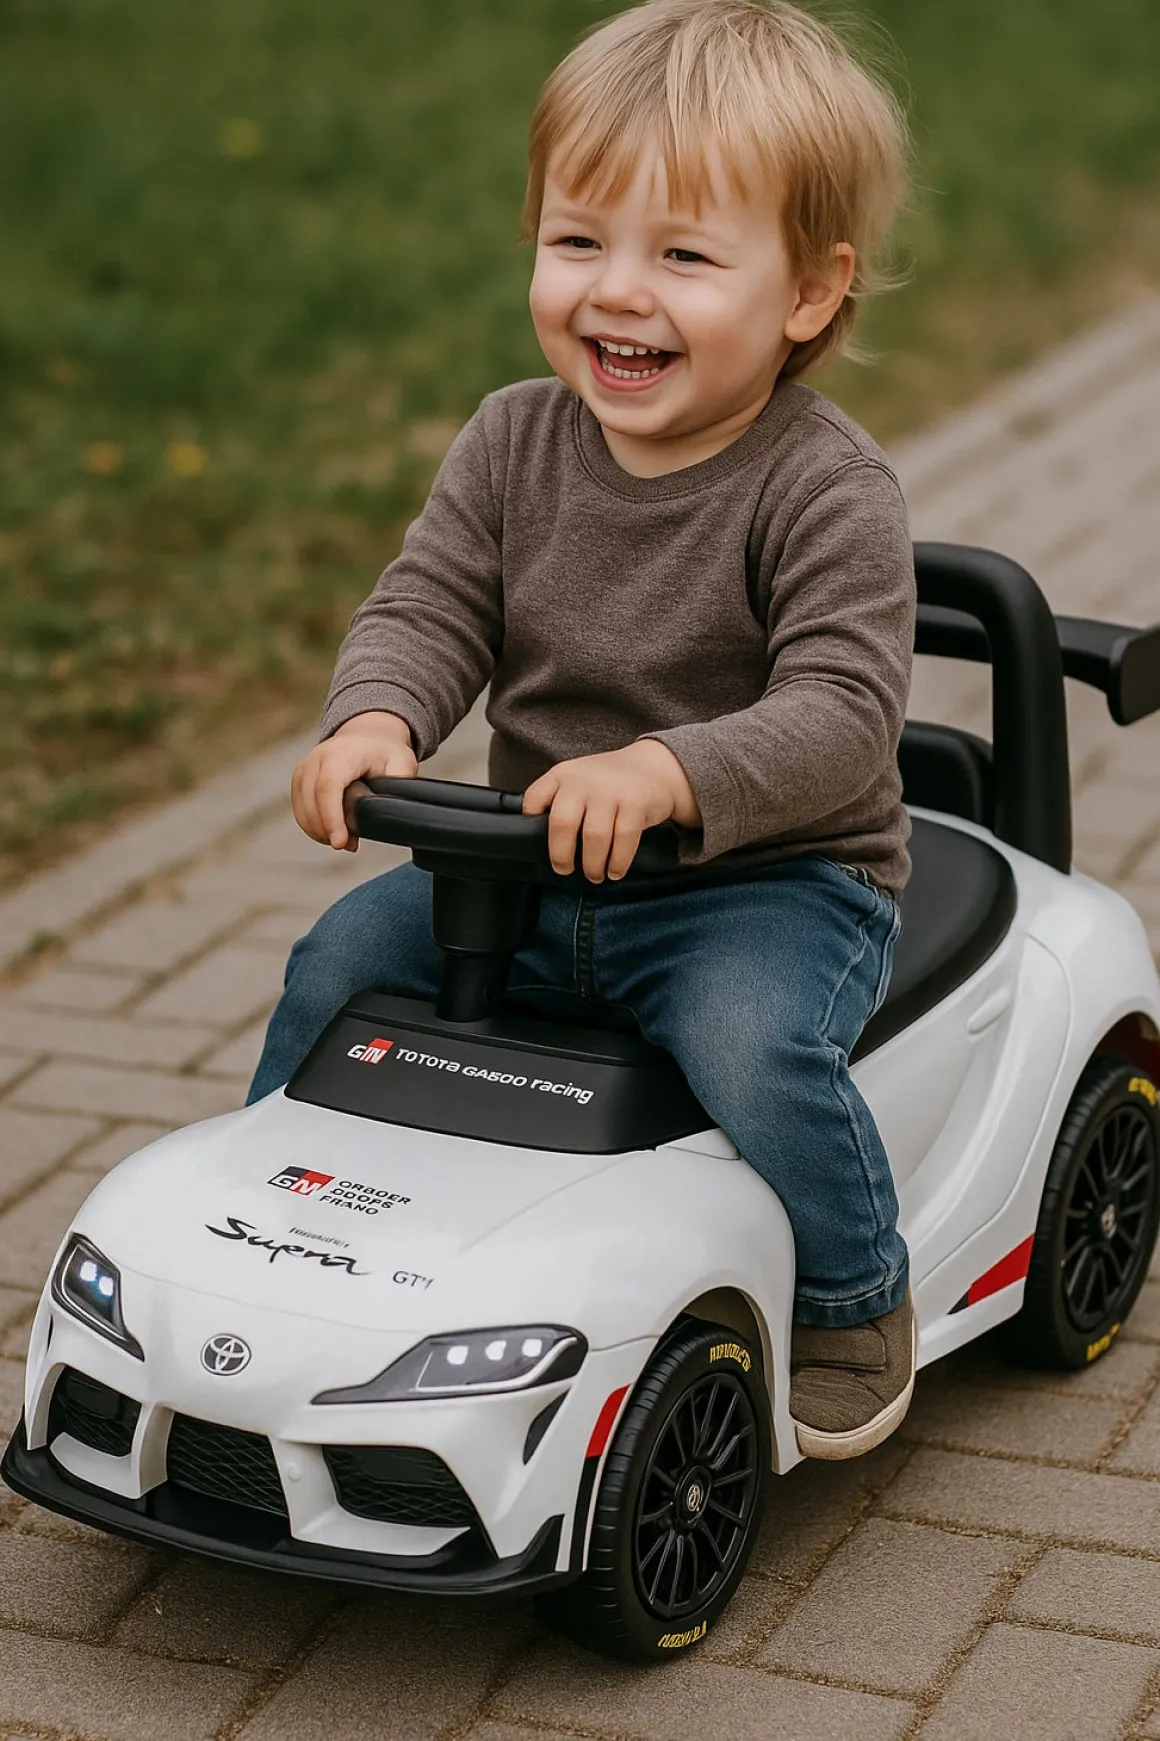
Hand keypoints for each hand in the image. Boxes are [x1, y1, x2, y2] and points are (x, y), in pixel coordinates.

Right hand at [291, 712, 416, 850]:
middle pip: (312, 802)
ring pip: (302, 809)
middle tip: (349, 844)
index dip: (332, 817)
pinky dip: (312, 826)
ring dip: (320, 831)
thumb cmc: (384, 751)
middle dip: (327, 830)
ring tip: (344, 840)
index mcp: (343, 754)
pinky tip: (331, 832)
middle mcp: (318, 758)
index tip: (340, 842)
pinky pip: (299, 809)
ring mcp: (305, 768)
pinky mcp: (299, 779)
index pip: (328, 787)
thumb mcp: (402, 762)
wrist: (367, 735)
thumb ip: (399, 784)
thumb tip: (393, 809)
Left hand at [522, 739, 700, 881]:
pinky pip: (623, 839)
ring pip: (594, 836)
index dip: (530, 822)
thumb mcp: (580, 781)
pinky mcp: (635, 804)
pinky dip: (617, 862)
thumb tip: (544, 842)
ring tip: (594, 875)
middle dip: (561, 855)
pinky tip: (615, 871)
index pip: (535, 798)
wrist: (655, 767)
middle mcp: (583, 782)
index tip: (534, 841)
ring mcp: (610, 792)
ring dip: (592, 864)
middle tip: (565, 870)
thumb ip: (561, 801)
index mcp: (563, 775)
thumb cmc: (610, 783)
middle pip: (562, 824)